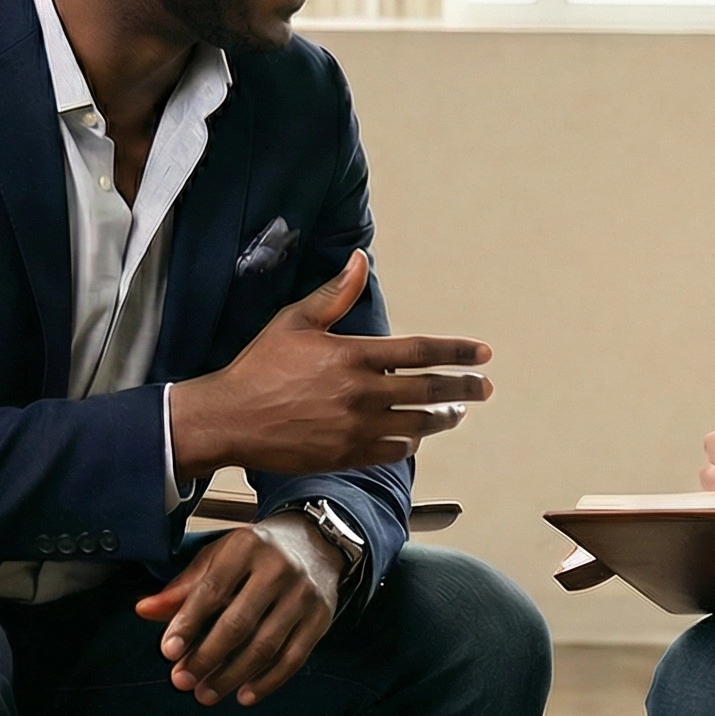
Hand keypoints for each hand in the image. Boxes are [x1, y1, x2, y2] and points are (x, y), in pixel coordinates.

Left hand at [134, 512, 342, 704]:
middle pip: (239, 622)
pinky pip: (293, 658)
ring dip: (232, 676)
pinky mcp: (321, 618)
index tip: (168, 651)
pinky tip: (244, 695)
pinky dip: (268, 681)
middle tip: (182, 681)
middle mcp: (279, 568)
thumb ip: (183, 587)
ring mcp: (304, 595)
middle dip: (206, 657)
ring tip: (206, 693)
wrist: (315, 542)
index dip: (188, 622)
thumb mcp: (218, 558)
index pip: (212, 589)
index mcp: (247, 546)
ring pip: (265, 645)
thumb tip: (144, 611)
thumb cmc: (257, 553)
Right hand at [171, 251, 492, 477]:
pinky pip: (393, 452)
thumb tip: (359, 259)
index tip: (483, 355)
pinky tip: (416, 436)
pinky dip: (410, 443)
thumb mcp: (295, 321)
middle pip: (430, 392)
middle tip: (484, 388)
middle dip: (464, 389)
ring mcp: (356, 429)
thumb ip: (334, 293)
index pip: (420, 353)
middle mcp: (361, 394)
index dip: (457, 353)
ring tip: (456, 413)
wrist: (229, 419)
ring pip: (417, 426)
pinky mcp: (346, 456)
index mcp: (353, 356)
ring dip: (443, 419)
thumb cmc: (259, 367)